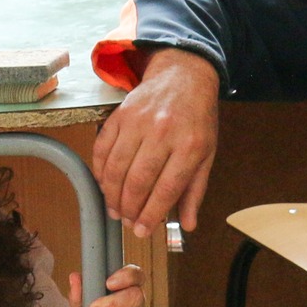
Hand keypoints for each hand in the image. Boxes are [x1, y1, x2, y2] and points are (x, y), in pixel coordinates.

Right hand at [91, 48, 220, 237]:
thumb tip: (188, 225)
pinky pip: (102, 149)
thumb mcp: (207, 154)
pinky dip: (100, 171)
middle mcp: (163, 133)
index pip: (166, 189)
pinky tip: (104, 184)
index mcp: (190, 146)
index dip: (150, 214)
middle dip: (128, 208)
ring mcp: (138, 122)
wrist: (183, 76)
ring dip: (111, 194)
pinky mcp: (119, 115)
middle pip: (138, 181)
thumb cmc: (197, 119)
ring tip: (114, 209)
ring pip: (116, 168)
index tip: (142, 230)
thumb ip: (195, 190)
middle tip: (126, 221)